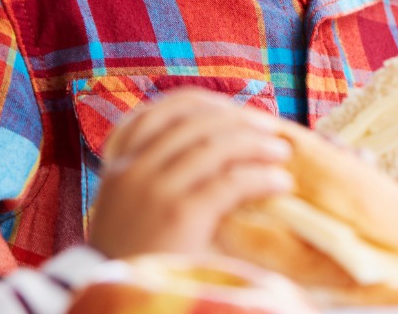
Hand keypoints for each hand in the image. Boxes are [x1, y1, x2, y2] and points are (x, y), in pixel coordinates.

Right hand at [87, 89, 293, 258]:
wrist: (115, 306)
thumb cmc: (134, 258)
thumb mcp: (132, 206)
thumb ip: (161, 173)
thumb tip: (222, 145)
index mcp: (120, 163)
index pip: (167, 109)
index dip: (211, 104)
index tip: (241, 113)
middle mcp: (133, 170)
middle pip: (198, 123)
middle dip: (242, 122)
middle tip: (273, 131)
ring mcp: (154, 190)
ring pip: (217, 146)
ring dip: (258, 145)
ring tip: (282, 154)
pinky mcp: (179, 215)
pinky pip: (231, 182)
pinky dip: (261, 178)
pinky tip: (280, 183)